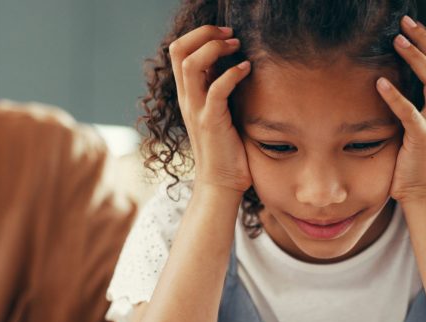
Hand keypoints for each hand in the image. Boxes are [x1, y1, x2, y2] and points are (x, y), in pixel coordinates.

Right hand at [170, 25, 253, 193]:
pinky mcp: (211, 122)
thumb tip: (235, 65)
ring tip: (236, 46)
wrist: (221, 184)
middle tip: (230, 35)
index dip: (199, 35)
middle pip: (179, 50)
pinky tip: (247, 69)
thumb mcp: (219, 112)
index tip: (225, 35)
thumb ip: (220, 90)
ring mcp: (196, 110)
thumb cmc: (227, 149)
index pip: (179, 50)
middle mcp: (187, 98)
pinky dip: (232, 74)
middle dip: (205, 34)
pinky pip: (216, 90)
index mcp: (188, 94)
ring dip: (215, 48)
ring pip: (191, 65)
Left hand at [377, 16, 425, 205]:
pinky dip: (395, 95)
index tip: (412, 25)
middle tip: (404, 22)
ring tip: (395, 41)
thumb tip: (400, 76)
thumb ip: (421, 101)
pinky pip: (411, 112)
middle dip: (425, 38)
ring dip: (414, 57)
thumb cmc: (419, 160)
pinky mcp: (425, 139)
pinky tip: (380, 82)